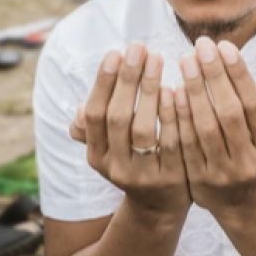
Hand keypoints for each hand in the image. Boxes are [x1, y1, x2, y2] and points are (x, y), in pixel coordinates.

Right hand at [70, 43, 190, 218]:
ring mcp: (144, 175)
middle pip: (118, 118)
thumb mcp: (110, 149)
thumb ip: (96, 127)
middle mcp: (116, 167)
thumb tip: (78, 110)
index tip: (115, 53)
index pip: (95, 115)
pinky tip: (176, 89)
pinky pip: (174, 141)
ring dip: (149, 90)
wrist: (159, 207)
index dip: (103, 83)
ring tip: (157, 59)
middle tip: (138, 48)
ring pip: (144, 129)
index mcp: (97, 155)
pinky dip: (173, 114)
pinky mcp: (172, 178)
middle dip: (127, 79)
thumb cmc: (134, 161)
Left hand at [175, 37, 255, 217]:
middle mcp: (248, 163)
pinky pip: (186, 142)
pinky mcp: (197, 180)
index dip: (239, 74)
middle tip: (201, 45)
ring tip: (186, 61)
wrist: (236, 204)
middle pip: (229, 113)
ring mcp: (222, 173)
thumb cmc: (255, 160)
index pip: (254, 105)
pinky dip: (179, 116)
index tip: (225, 46)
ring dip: (195, 90)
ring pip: (206, 126)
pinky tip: (172, 91)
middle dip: (214, 76)